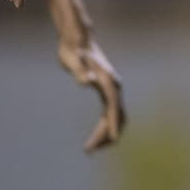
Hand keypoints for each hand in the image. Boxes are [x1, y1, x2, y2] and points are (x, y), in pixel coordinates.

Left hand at [58, 35, 125, 151]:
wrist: (78, 39)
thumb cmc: (73, 50)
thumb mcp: (72, 60)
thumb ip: (80, 71)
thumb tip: (88, 82)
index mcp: (108, 80)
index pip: (113, 106)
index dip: (113, 123)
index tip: (112, 139)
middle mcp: (114, 86)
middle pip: (116, 115)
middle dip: (106, 134)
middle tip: (89, 150)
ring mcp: (111, 89)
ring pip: (115, 116)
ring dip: (106, 133)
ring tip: (91, 148)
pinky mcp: (106, 91)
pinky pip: (110, 114)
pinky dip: (105, 126)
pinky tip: (95, 138)